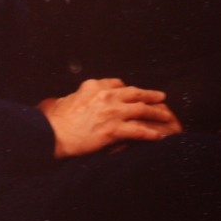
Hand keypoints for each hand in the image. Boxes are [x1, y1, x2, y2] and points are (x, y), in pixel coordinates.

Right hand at [38, 78, 177, 158]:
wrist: (52, 134)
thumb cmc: (54, 120)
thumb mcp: (64, 100)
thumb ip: (74, 97)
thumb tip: (66, 100)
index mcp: (93, 86)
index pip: (116, 83)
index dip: (127, 88)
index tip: (134, 91)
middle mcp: (105, 96)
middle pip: (134, 93)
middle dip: (150, 95)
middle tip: (161, 96)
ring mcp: (111, 112)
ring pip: (141, 110)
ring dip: (156, 113)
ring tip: (167, 116)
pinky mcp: (114, 129)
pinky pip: (138, 131)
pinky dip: (151, 134)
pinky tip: (159, 136)